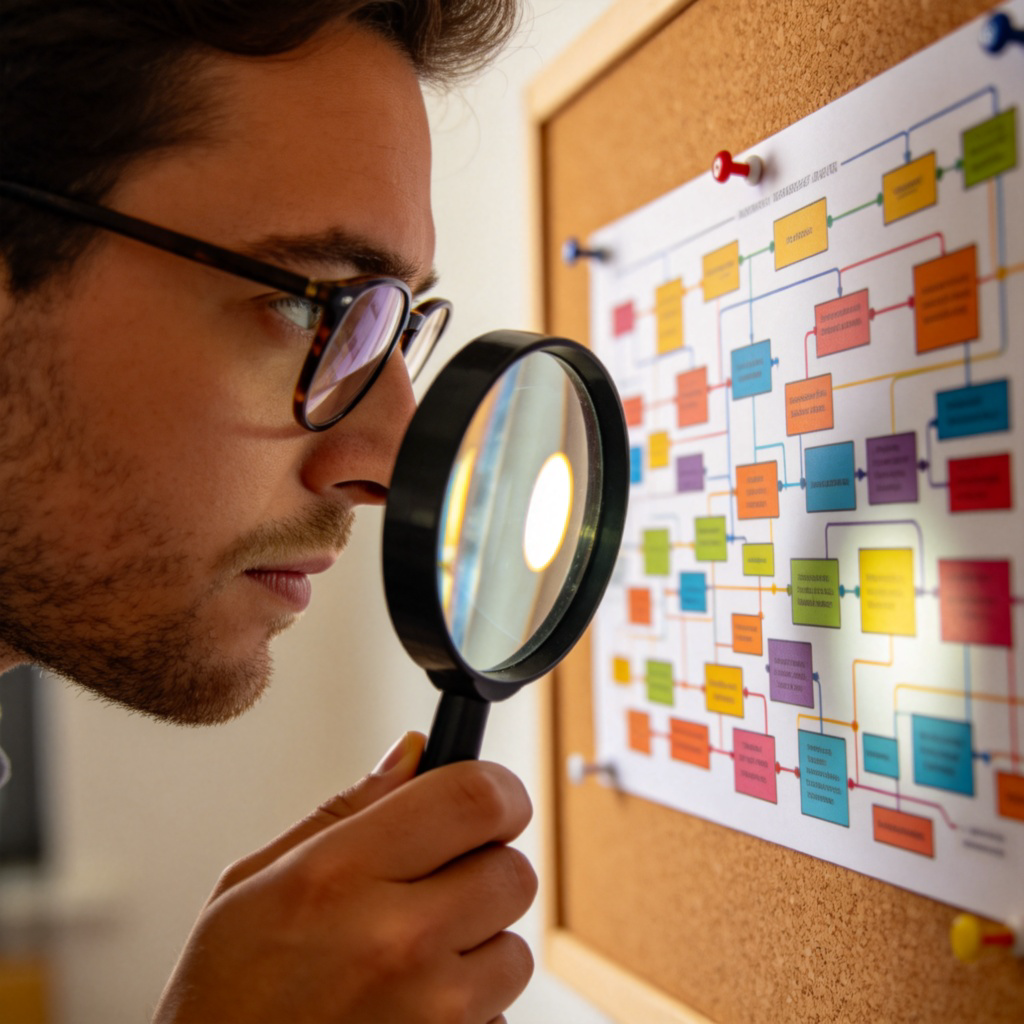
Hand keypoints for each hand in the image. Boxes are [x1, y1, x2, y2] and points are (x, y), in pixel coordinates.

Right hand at [152, 732, 536, 1022]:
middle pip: (513, 870)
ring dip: (480, 947)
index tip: (492, 798)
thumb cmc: (223, 999)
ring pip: (515, 949)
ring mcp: (430, 1010)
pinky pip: (501, 1013)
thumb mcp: (254, 882)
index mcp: (340, 874)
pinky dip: (471, 1008)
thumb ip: (346, 810)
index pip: (475, 797)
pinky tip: (412, 1008)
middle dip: (485, 870)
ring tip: (413, 960)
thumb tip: (411, 753)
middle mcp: (396, 939)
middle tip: (436, 886)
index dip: (498, 789)